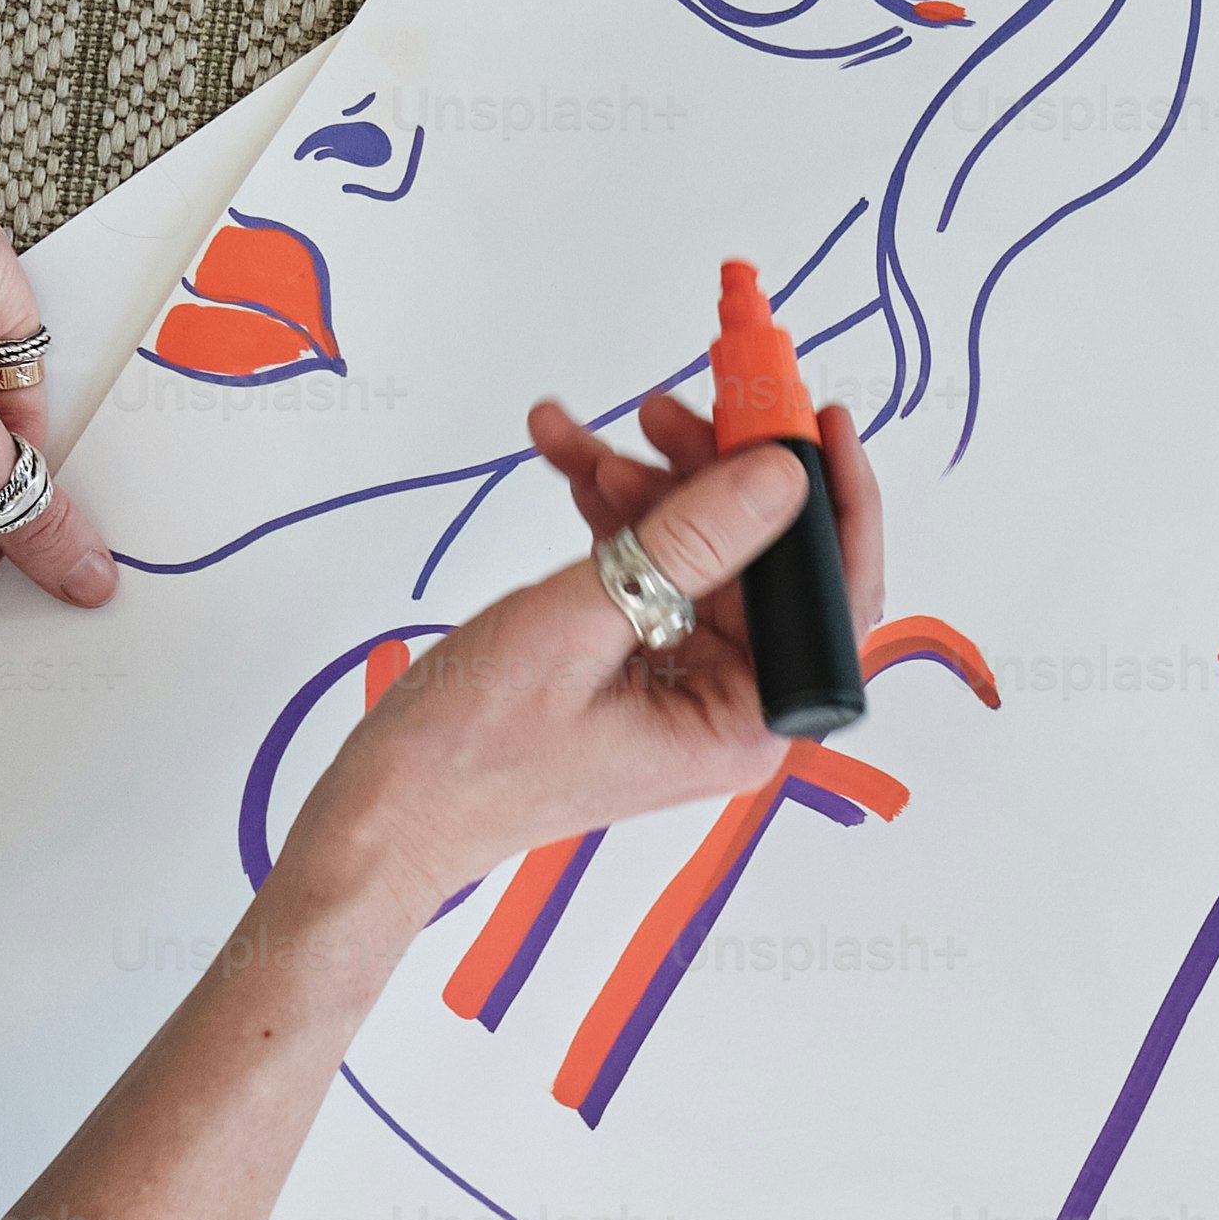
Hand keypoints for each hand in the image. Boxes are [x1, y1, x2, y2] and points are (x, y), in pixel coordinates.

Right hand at [283, 397, 889, 908]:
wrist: (384, 807)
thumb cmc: (471, 756)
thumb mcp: (582, 623)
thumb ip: (688, 545)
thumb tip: (776, 478)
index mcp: (743, 726)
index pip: (831, 600)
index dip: (834, 501)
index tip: (817, 421)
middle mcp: (726, 706)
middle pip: (760, 560)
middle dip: (711, 476)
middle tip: (666, 412)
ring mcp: (681, 681)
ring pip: (697, 550)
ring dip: (646, 485)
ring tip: (585, 444)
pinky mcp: (635, 660)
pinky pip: (646, 566)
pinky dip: (611, 513)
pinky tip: (566, 460)